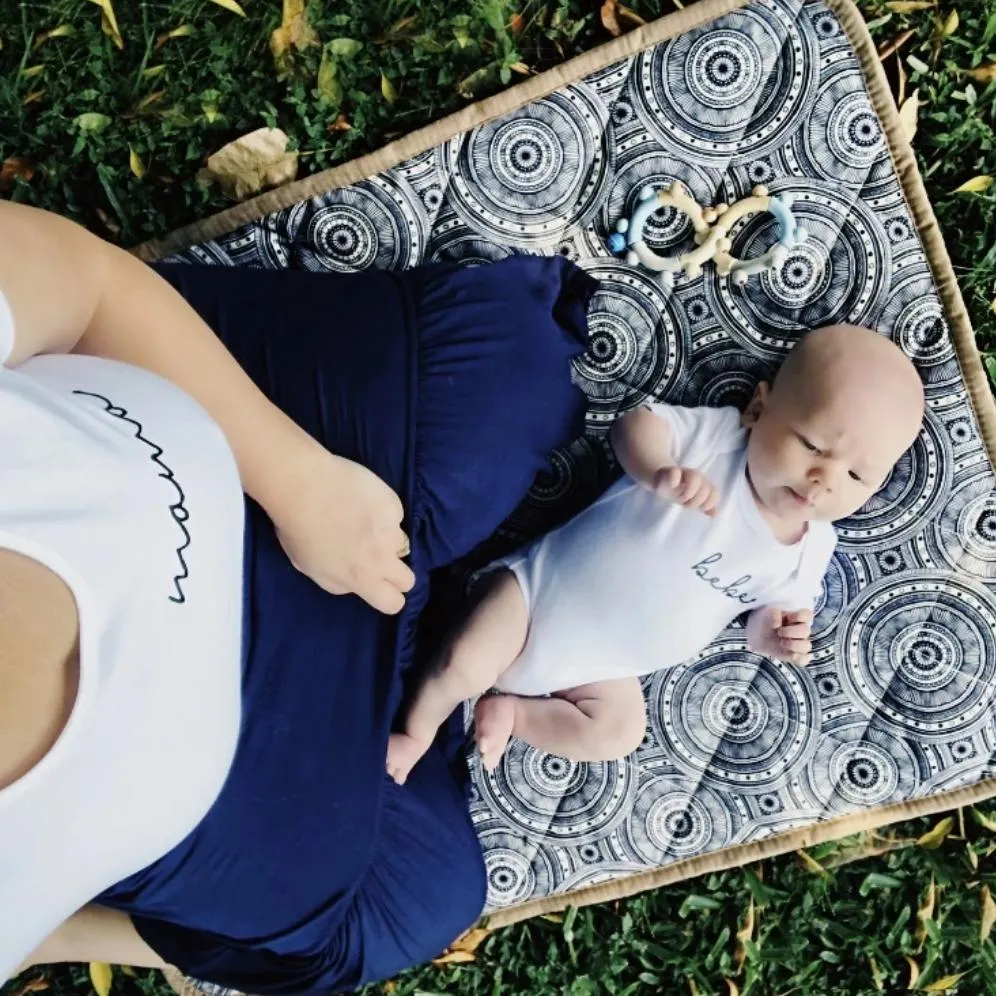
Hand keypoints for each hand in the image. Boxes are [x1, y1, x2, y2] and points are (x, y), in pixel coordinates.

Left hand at [268, 443, 415, 614]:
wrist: (301, 486)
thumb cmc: (296, 530)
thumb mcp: (311, 569)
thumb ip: (340, 582)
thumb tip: (356, 581)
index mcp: (360, 579)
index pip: (394, 604)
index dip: (390, 597)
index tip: (381, 585)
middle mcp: (381, 559)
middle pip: (408, 579)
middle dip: (397, 572)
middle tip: (379, 557)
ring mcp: (390, 530)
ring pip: (400, 543)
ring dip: (386, 537)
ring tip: (364, 522)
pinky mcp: (392, 505)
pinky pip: (394, 514)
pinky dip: (382, 511)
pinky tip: (362, 500)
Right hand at [652, 465, 719, 516]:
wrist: (663, 480)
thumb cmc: (680, 492)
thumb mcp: (693, 500)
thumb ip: (705, 507)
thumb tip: (715, 514)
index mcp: (704, 484)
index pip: (715, 493)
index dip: (708, 503)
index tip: (699, 508)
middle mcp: (696, 477)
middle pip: (705, 488)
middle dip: (696, 501)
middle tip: (686, 505)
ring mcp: (684, 473)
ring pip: (694, 477)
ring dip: (688, 493)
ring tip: (679, 499)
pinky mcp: (669, 471)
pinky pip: (675, 472)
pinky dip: (675, 479)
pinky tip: (673, 486)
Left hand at [747, 607, 812, 664]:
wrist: (758, 635)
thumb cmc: (767, 622)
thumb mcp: (768, 613)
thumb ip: (774, 614)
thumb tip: (778, 624)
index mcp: (797, 618)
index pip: (807, 615)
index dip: (799, 616)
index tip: (789, 618)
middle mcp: (801, 631)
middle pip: (806, 630)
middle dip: (791, 631)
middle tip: (779, 632)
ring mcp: (799, 644)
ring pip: (806, 646)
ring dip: (793, 645)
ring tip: (781, 643)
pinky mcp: (795, 655)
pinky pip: (803, 659)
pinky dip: (799, 658)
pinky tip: (791, 654)